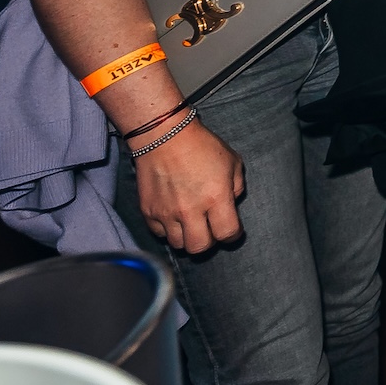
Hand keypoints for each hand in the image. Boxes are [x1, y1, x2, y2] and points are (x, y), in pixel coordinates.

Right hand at [133, 121, 245, 253]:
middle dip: (208, 242)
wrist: (164, 137)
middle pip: (199, 248)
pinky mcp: (148, 212)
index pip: (227, 233)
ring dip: (187, 237)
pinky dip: (168, 230)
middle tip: (209, 230)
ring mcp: (167, 213)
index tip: (231, 230)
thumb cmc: (202, 146)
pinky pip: (159, 234)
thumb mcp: (232, 161)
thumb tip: (231, 204)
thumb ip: (236, 187)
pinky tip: (174, 217)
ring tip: (191, 223)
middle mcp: (190, 210)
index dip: (232, 235)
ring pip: (178, 244)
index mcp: (216, 198)